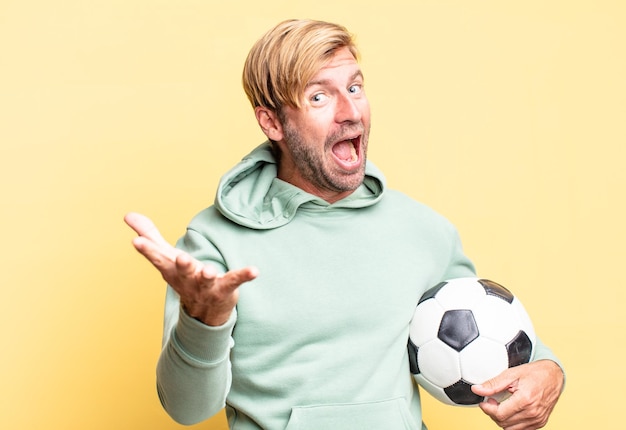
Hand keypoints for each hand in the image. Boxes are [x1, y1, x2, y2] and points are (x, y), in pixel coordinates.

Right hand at [124, 212, 257, 325]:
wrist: (203, 312)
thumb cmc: (182, 277)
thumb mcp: (165, 257)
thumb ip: (149, 235)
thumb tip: (127, 215)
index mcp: (172, 269)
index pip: (158, 258)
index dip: (147, 250)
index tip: (136, 242)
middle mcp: (187, 278)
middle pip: (183, 271)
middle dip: (182, 265)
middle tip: (181, 257)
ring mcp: (206, 285)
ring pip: (206, 280)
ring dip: (207, 275)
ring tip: (208, 270)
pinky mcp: (225, 288)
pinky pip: (234, 281)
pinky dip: (244, 275)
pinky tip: (254, 271)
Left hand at [471, 360, 563, 429]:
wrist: (554, 376)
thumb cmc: (534, 373)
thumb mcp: (511, 374)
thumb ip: (493, 384)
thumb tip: (477, 390)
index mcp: (525, 400)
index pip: (499, 414)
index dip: (487, 409)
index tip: (484, 401)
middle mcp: (533, 412)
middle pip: (503, 422)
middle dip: (493, 413)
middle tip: (492, 401)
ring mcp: (538, 419)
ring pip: (510, 428)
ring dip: (502, 419)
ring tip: (502, 405)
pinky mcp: (540, 423)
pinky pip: (520, 429)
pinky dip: (512, 422)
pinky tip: (511, 410)